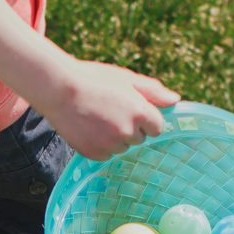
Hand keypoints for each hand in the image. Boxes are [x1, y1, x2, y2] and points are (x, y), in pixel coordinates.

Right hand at [32, 59, 180, 161]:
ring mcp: (110, 145)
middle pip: (139, 139)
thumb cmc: (93, 79)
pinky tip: (88, 129)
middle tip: (110, 111)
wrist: (57, 89)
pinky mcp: (94, 154)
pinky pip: (105, 155)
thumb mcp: (126, 78)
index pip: (157, 127)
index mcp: (140, 112)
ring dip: (114, 138)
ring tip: (97, 119)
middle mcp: (128, 132)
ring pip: (121, 148)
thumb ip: (154, 91)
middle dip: (130, 128)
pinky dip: (99, 145)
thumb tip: (176, 100)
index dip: (145, 118)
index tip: (131, 109)